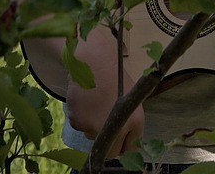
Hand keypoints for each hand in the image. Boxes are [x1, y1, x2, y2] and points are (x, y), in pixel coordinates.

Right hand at [65, 35, 144, 156]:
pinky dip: (81, 118)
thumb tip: (126, 143)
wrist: (93, 62)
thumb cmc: (115, 76)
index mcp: (136, 122)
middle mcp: (117, 129)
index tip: (118, 143)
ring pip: (93, 137)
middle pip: (111, 152)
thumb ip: (129, 122)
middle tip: (104, 125)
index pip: (130, 150)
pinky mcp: (78, 123)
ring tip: (95, 104)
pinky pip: (80, 127)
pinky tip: (85, 101)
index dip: (123, 147)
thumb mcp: (130, 100)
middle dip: (108, 143)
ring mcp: (96, 128)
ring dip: (93, 127)